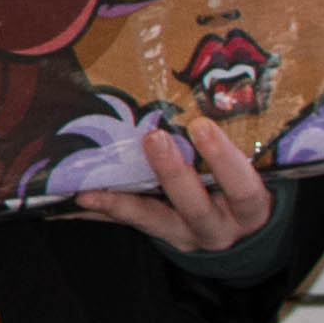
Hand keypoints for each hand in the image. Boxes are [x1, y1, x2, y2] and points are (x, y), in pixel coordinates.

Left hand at [69, 109, 277, 255]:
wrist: (243, 235)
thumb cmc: (247, 189)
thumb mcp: (254, 173)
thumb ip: (240, 144)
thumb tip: (210, 86)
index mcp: (249, 209)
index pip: (243, 188)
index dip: (224, 160)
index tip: (202, 126)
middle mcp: (219, 227)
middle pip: (196, 207)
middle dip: (172, 173)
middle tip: (152, 138)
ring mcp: (186, 236)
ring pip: (153, 221)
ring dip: (120, 202)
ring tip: (87, 190)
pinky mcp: (160, 236)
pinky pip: (128, 223)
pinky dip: (100, 211)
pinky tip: (70, 202)